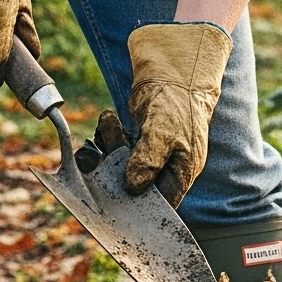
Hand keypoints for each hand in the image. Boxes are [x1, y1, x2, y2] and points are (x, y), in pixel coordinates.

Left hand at [120, 22, 230, 203]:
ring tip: (108, 128)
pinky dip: (110, 134)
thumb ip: (148, 160)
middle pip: (138, 186)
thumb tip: (132, 187)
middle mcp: (166, 167)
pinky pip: (119, 146)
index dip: (141, 210)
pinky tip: (108, 119)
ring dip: (110, 150)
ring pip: (124, 165)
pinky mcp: (139, 139)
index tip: (117, 210)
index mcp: (181, 172)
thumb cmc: (178, 103)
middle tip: (100, 166)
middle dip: (117, 176)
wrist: (175, 71)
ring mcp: (152, 153)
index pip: (162, 204)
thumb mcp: (163, 133)